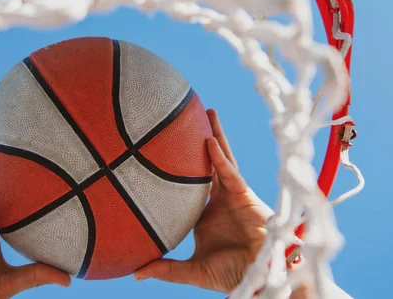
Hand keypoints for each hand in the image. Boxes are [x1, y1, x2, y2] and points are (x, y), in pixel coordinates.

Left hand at [134, 109, 272, 292]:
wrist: (258, 280)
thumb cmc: (230, 274)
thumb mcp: (192, 269)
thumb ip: (165, 268)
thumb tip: (134, 272)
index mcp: (205, 211)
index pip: (190, 181)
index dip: (182, 162)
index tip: (165, 145)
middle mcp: (219, 198)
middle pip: (208, 162)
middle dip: (201, 138)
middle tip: (189, 114)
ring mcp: (233, 194)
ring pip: (222, 159)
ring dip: (215, 136)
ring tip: (208, 112)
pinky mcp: (246, 196)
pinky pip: (231, 174)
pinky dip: (220, 159)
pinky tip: (210, 142)